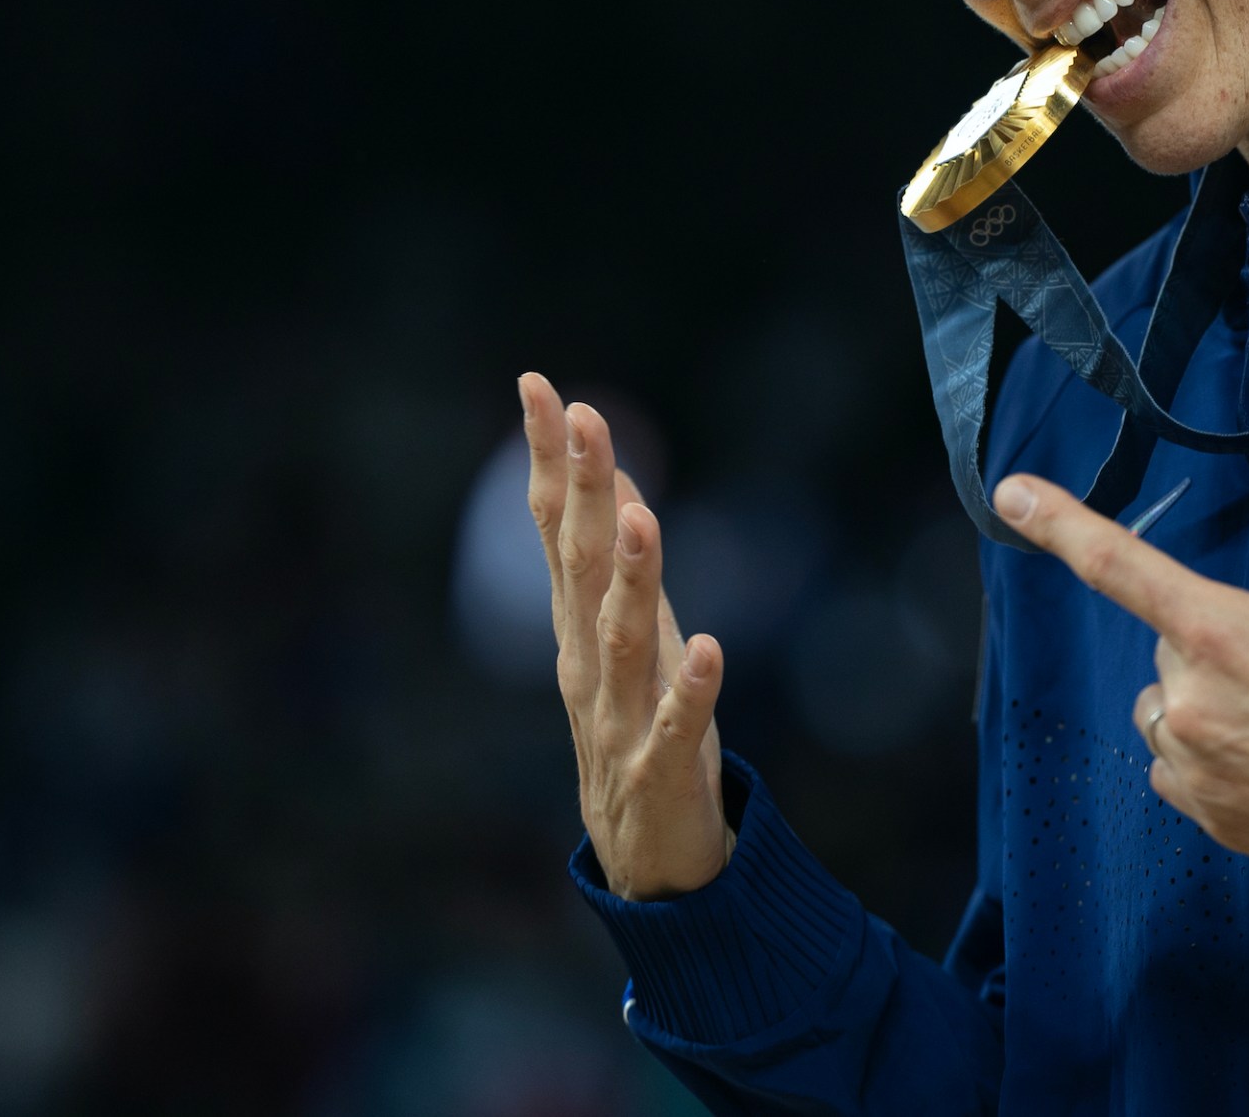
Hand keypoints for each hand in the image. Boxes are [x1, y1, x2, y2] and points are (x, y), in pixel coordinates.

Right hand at [522, 372, 733, 900]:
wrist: (645, 861)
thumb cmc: (639, 732)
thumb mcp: (630, 638)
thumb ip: (616, 567)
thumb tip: (622, 483)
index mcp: (578, 626)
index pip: (556, 528)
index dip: (550, 459)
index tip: (538, 386)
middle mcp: (586, 662)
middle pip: (582, 566)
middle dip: (585, 490)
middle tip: (584, 416)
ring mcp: (618, 717)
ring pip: (622, 639)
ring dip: (633, 579)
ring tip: (643, 519)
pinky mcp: (659, 769)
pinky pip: (675, 725)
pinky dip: (690, 689)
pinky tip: (710, 651)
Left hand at [994, 473, 1248, 885]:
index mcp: (1226, 632)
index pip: (1124, 566)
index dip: (1063, 525)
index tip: (1014, 495)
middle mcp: (1194, 700)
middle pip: (1173, 648)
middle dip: (1219, 648)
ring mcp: (1194, 766)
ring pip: (1171, 711)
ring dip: (1211, 706)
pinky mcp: (1207, 817)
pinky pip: (1179, 767)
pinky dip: (1214, 758)